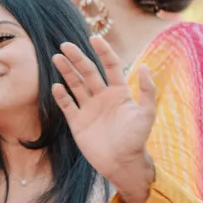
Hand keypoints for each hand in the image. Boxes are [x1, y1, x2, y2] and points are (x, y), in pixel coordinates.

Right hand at [52, 36, 157, 202]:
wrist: (121, 163)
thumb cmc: (136, 139)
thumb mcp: (146, 114)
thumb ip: (147, 91)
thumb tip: (144, 66)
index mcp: (119, 92)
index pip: (110, 66)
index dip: (103, 52)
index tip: (94, 39)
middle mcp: (102, 97)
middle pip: (88, 73)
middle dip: (78, 58)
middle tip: (65, 45)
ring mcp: (88, 108)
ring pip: (76, 85)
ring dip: (67, 72)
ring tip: (56, 58)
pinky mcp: (77, 122)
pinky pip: (67, 105)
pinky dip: (61, 96)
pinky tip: (55, 86)